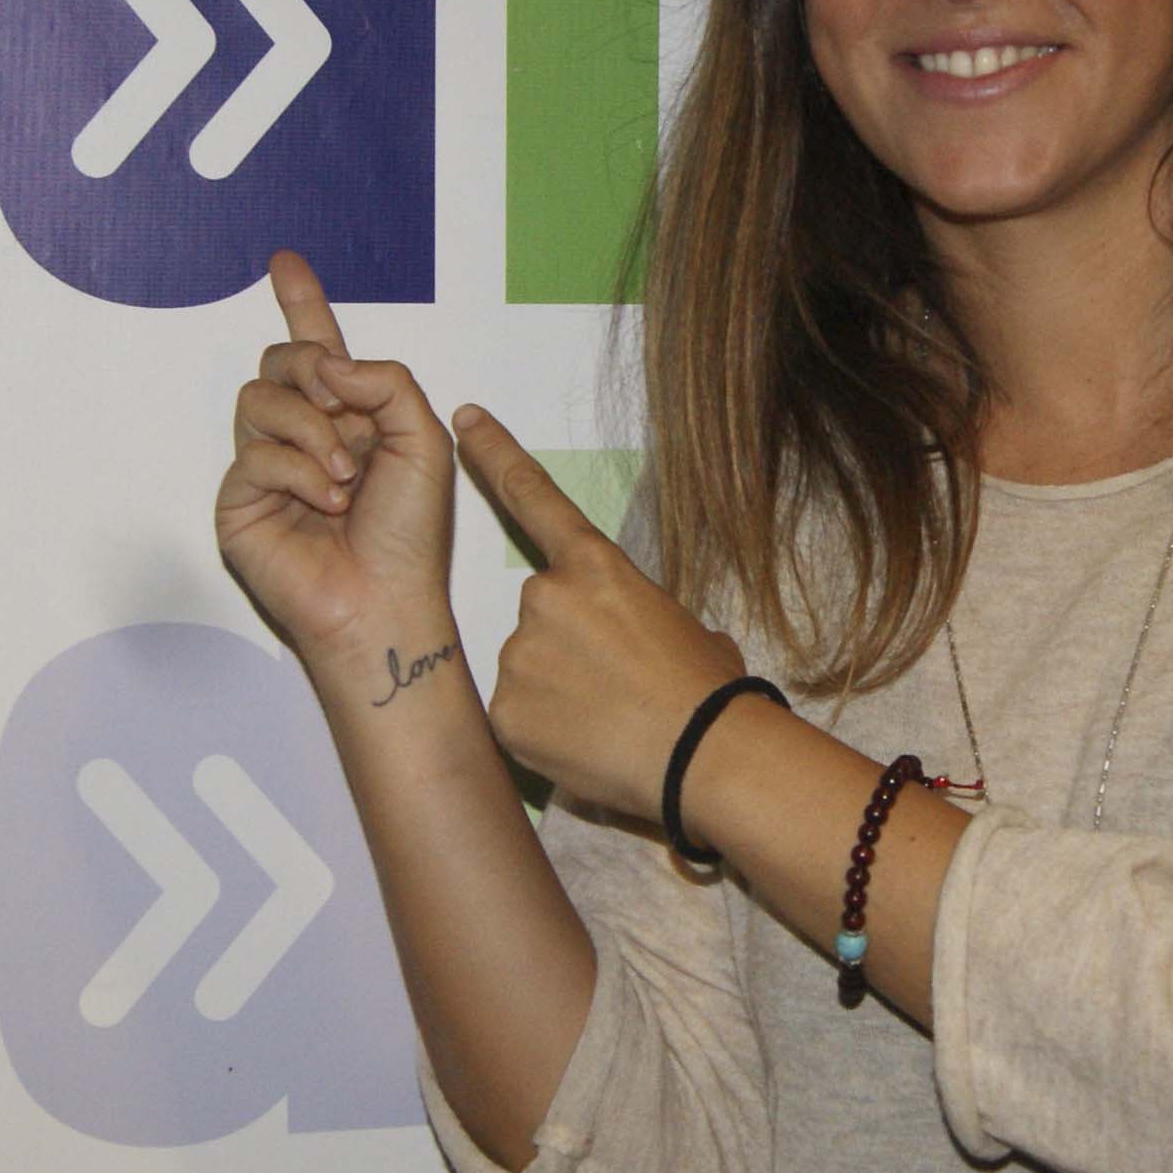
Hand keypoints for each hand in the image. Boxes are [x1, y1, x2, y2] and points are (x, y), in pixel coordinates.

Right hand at [215, 252, 460, 671]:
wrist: (384, 600)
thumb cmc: (409, 534)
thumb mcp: (423, 440)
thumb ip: (385, 382)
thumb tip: (327, 363)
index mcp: (350, 416)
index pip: (319, 348)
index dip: (301, 302)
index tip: (285, 261)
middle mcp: (304, 434)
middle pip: (281, 360)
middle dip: (312, 368)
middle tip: (343, 405)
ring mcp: (267, 466)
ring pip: (260, 397)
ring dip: (311, 428)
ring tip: (346, 476)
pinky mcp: (240, 500)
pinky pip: (255, 452)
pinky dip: (299, 472)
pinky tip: (327, 502)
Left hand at [450, 407, 747, 819]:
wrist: (703, 754)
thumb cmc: (708, 690)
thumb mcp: (682, 627)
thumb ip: (634, 613)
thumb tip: (634, 638)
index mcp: (595, 567)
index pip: (535, 497)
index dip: (495, 453)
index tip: (464, 418)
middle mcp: (545, 597)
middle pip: (539, 614)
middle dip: (567, 645)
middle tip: (615, 684)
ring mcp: (518, 653)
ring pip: (526, 668)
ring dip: (557, 690)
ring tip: (608, 719)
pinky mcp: (504, 709)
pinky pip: (515, 715)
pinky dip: (544, 730)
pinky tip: (584, 743)